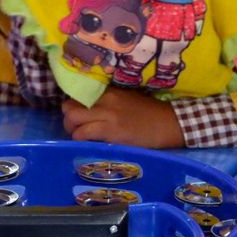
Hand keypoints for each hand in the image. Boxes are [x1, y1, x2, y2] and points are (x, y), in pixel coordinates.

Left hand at [61, 88, 182, 147]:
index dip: (73, 106)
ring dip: (72, 130)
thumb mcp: (127, 100)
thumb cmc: (150, 114)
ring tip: (80, 137)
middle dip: (68, 119)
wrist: (168, 123)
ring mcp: (107, 115)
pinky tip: (88, 144)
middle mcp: (105, 101)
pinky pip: (83, 134)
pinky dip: (80, 140)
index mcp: (109, 92)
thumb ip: (109, 102)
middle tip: (75, 127)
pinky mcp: (110, 131)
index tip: (77, 114)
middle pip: (70, 106)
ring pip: (73, 119)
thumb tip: (90, 109)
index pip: (79, 94)